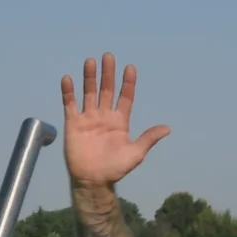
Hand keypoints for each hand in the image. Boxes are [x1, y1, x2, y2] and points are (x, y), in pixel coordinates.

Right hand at [59, 53, 169, 190]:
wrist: (93, 180)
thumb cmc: (115, 168)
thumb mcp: (136, 153)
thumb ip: (148, 138)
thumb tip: (168, 129)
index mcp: (120, 121)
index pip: (125, 97)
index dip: (128, 83)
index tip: (130, 67)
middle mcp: (104, 116)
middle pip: (106, 90)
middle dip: (108, 73)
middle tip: (108, 56)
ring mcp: (88, 118)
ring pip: (89, 92)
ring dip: (89, 77)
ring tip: (90, 61)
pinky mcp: (73, 123)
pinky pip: (70, 104)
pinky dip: (68, 92)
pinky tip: (68, 78)